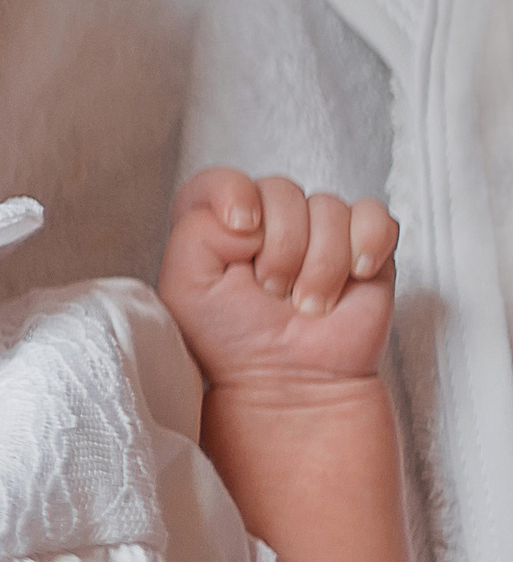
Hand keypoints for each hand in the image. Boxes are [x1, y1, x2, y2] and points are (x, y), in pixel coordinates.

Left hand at [159, 168, 397, 387]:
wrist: (288, 381)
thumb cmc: (233, 339)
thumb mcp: (185, 288)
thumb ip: (196, 233)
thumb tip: (248, 214)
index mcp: (219, 225)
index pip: (221, 180)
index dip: (233, 192)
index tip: (241, 229)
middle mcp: (269, 221)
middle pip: (279, 189)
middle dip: (280, 247)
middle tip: (273, 291)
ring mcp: (318, 232)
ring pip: (327, 206)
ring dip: (320, 264)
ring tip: (307, 303)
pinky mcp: (363, 247)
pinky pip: (375, 215)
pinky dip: (367, 243)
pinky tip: (356, 275)